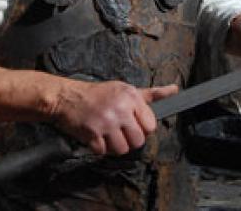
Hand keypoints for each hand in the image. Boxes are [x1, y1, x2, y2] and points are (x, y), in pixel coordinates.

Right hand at [51, 80, 177, 155]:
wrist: (66, 97)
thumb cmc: (98, 94)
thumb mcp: (125, 89)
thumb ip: (151, 94)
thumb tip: (175, 89)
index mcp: (131, 97)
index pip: (151, 126)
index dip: (142, 128)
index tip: (131, 124)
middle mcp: (121, 109)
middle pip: (138, 141)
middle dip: (128, 140)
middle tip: (118, 131)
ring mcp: (106, 122)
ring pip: (123, 150)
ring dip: (114, 146)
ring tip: (107, 134)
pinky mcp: (92, 133)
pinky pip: (104, 152)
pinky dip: (99, 148)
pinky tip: (95, 136)